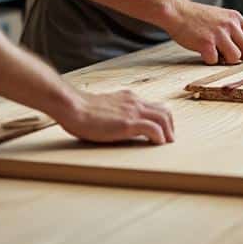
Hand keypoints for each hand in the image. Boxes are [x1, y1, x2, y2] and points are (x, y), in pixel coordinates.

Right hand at [60, 89, 174, 144]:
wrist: (72, 107)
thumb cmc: (81, 110)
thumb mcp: (105, 108)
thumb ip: (116, 112)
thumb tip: (119, 124)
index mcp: (129, 98)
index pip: (154, 106)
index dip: (161, 119)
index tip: (162, 131)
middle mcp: (134, 102)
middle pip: (164, 111)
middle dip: (170, 126)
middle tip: (169, 139)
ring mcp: (132, 111)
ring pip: (164, 118)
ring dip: (168, 132)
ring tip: (166, 144)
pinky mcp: (128, 123)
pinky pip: (153, 129)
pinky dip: (159, 137)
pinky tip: (157, 144)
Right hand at [164, 0, 242, 64]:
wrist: (176, 12)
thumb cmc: (196, 17)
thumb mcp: (220, 15)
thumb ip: (232, 27)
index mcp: (235, 17)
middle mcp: (230, 25)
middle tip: (231, 58)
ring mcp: (219, 34)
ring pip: (235, 58)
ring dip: (226, 61)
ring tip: (216, 54)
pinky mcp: (206, 43)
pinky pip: (215, 61)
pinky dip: (209, 60)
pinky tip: (203, 52)